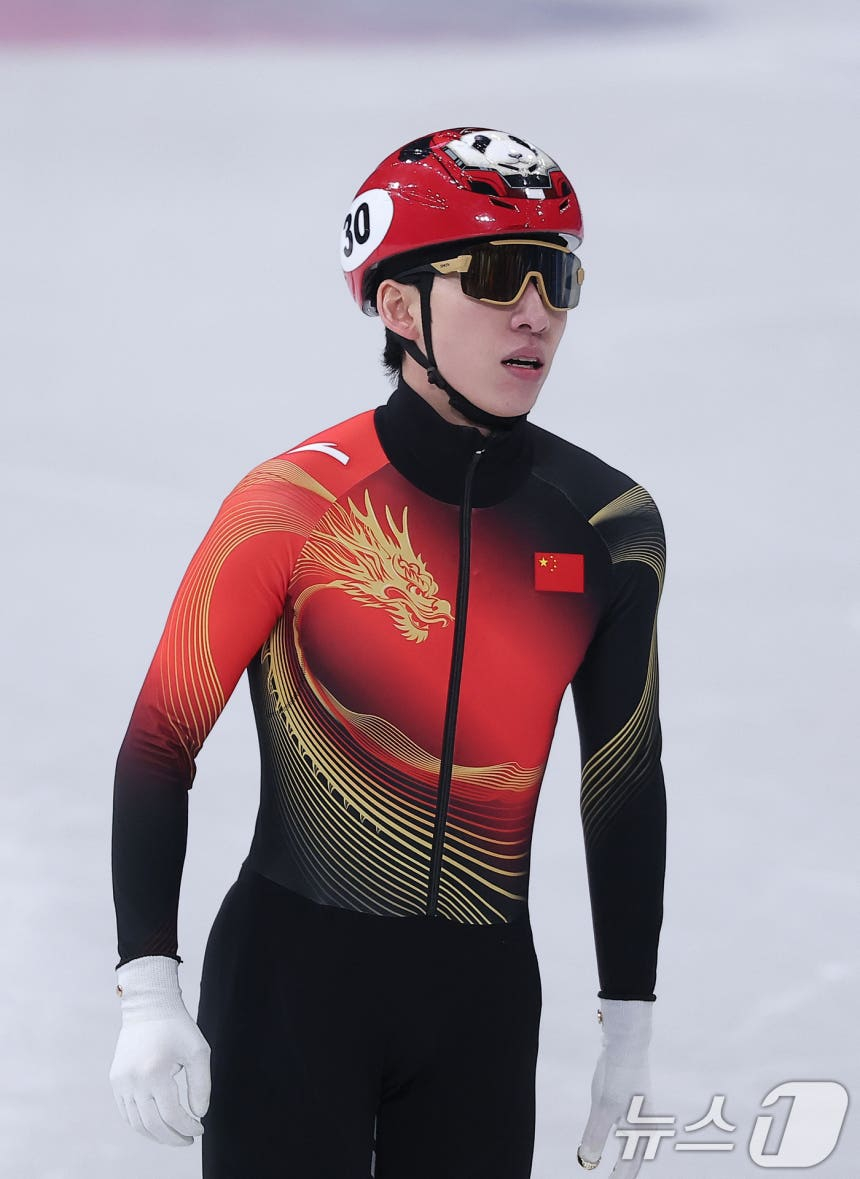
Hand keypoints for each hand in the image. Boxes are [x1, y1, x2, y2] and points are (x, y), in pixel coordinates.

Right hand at [109, 955, 210, 1146]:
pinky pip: (127, 1113)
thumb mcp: (198, 1051)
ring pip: (137, 1124)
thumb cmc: (178, 1027)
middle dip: (173, 1138)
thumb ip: (201, 1085)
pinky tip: (159, 1125)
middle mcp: (133, 1080)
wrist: (149, 1006)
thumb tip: (199, 1115)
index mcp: (154, 1072)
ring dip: (157, 1135)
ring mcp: (121, 1082)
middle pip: (153, 1125)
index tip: (201, 1128)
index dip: (188, 1127)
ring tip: (175, 1135)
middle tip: (189, 1139)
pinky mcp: (115, 1080)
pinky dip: (142, 1124)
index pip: (172, 1115)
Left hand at [577, 999, 652, 1175]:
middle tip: (616, 1176)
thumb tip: (587, 1161)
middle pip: (636, 1148)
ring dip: (626, 1146)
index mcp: (640, 1126)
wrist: (628, 1040)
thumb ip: (595, 1135)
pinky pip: (627, 1116)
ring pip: (633, 1132)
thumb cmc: (618, 1075)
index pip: (632, 1161)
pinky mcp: (630, 1089)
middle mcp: (643, 1116)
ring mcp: (638, 1102)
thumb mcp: (603, 1107)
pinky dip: (621, 1128)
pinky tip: (613, 1120)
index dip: (622, 1176)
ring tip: (619, 1155)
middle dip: (626, 1164)